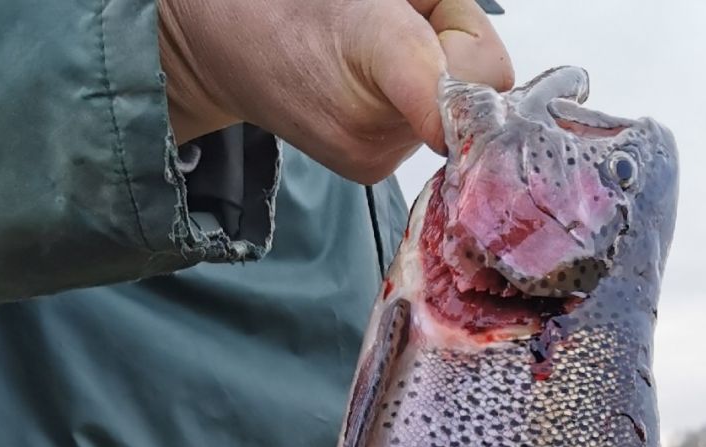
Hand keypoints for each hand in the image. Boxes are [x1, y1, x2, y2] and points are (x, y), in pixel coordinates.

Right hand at [158, 0, 513, 183]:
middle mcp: (377, 122)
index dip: (480, 53)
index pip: (472, 82)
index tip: (460, 41)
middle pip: (478, 90)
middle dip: (456, 43)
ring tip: (373, 47)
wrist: (222, 34)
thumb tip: (484, 60)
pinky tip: (366, 78)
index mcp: (380, 47)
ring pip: (454, 111)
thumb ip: (441, 4)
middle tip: (403, 14)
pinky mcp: (368, 170)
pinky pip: (426, 130)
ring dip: (435, 71)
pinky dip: (414, 98)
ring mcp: (372, 157)